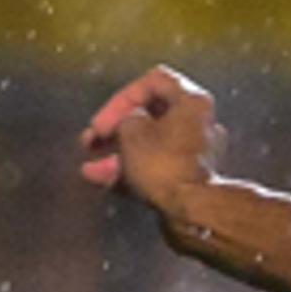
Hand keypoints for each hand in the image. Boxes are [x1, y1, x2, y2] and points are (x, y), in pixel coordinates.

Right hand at [77, 64, 219, 210]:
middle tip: (92, 141)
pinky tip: (104, 181)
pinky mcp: (191, 179)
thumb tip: (128, 125)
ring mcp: (197, 153)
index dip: (122, 97)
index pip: (153, 81)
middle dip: (115, 129)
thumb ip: (123, 119)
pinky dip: (132, 173)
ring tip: (91, 169)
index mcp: (191, 101)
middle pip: (150, 116)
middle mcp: (199, 123)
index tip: (104, 119)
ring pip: (150, 146)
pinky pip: (158, 168)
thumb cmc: (165, 164)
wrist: (193, 210)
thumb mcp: (130, 132)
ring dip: (118, 155)